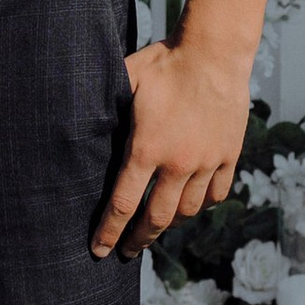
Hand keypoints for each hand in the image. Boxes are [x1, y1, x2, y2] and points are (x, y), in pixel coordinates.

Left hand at [91, 38, 253, 259]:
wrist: (214, 52)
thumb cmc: (164, 63)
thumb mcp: (126, 81)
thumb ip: (106, 109)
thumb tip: (76, 123)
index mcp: (147, 149)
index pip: (123, 204)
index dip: (109, 231)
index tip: (100, 251)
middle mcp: (178, 163)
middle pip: (156, 218)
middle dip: (138, 239)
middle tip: (127, 252)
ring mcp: (206, 162)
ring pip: (187, 210)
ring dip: (169, 224)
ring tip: (156, 228)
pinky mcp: (228, 155)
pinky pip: (215, 194)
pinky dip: (201, 205)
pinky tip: (190, 205)